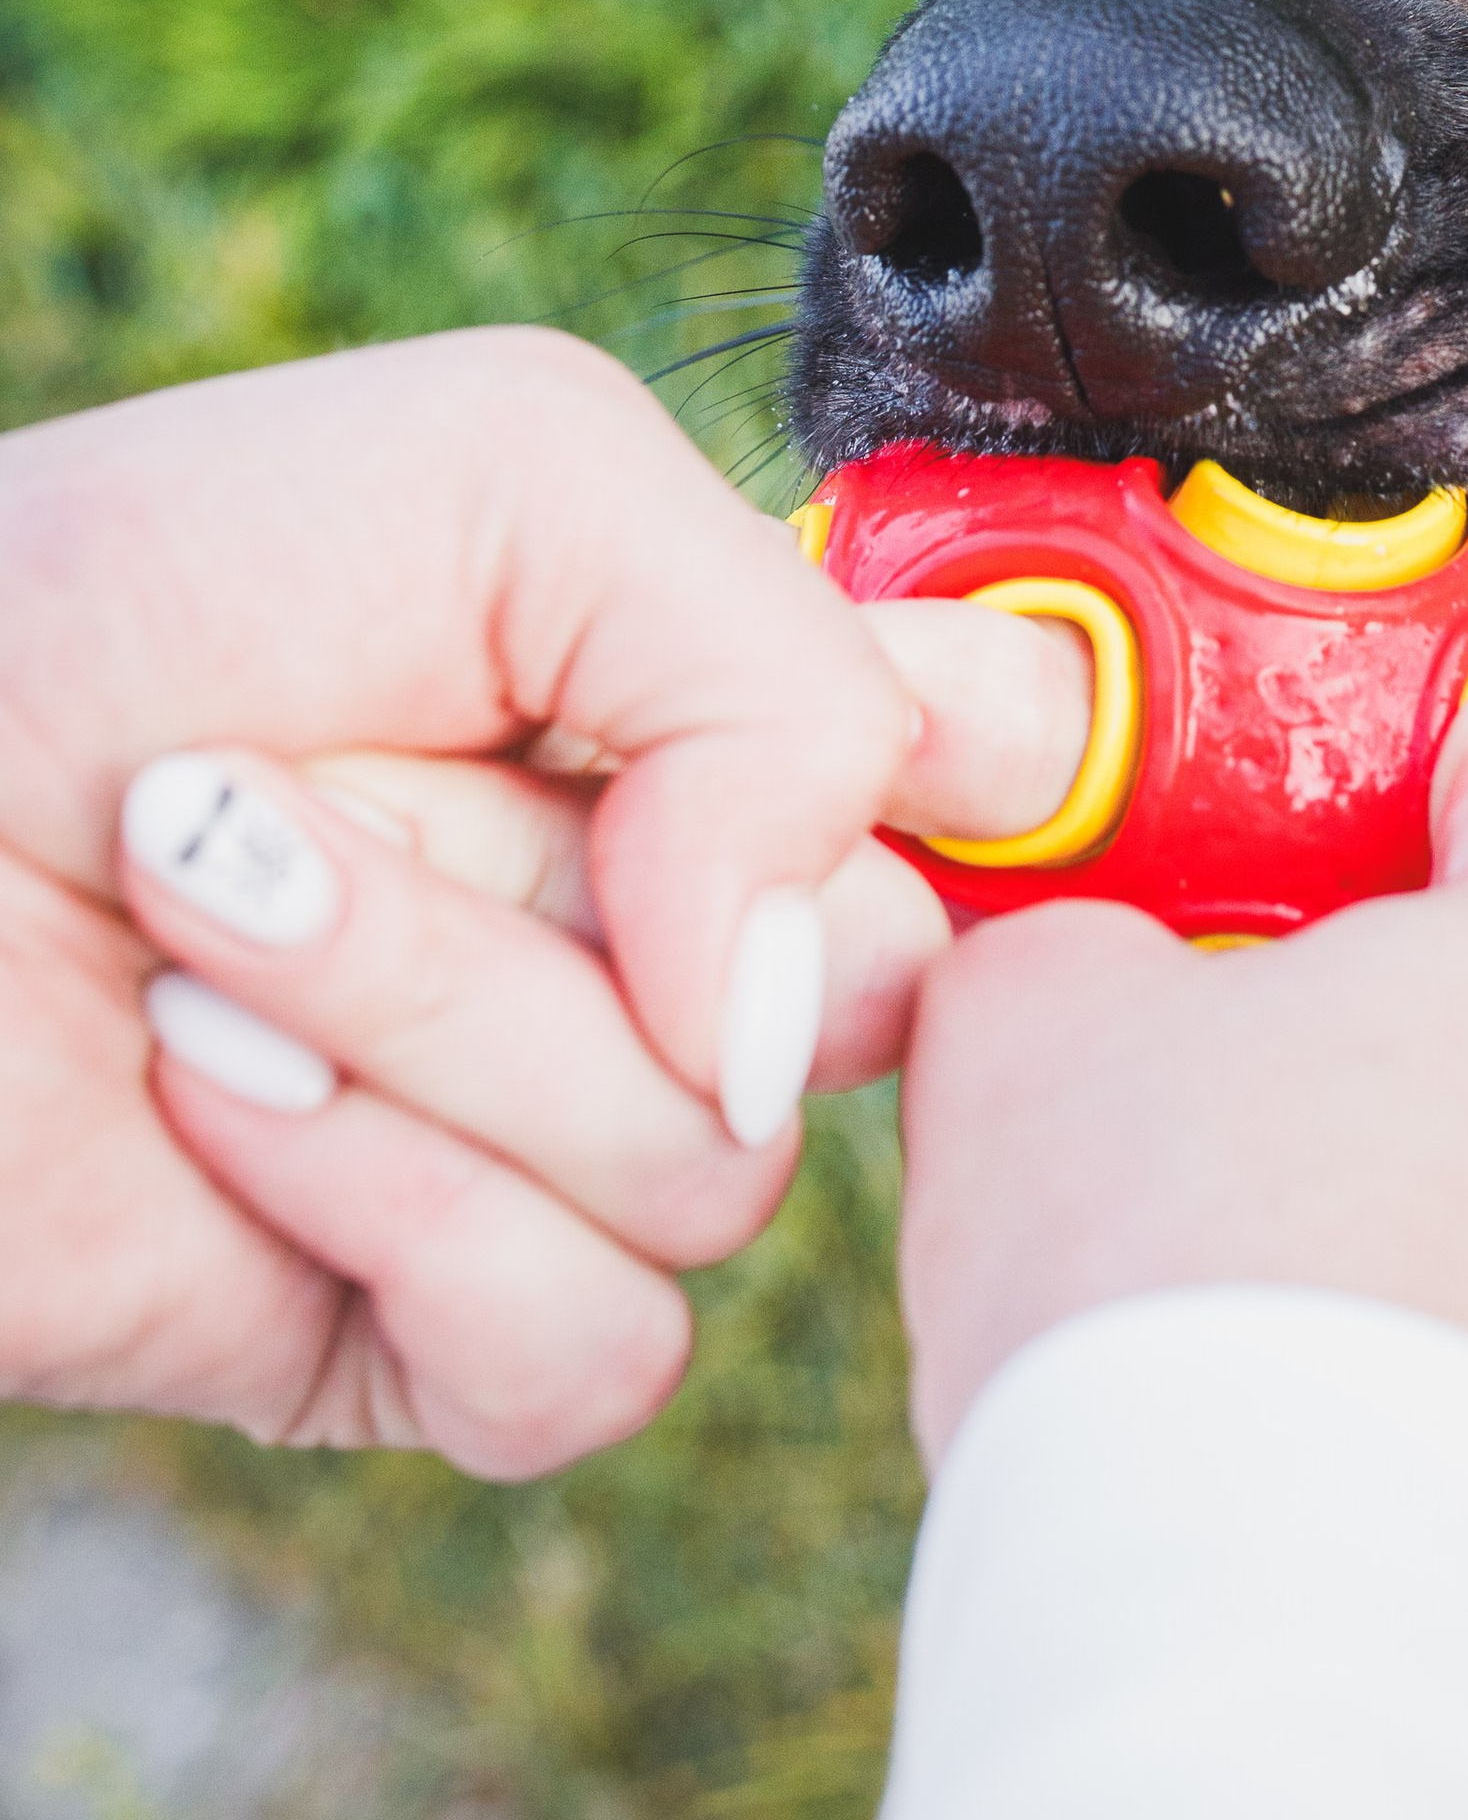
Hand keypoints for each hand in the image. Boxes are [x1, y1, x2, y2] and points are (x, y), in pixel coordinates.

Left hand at [0, 331, 1088, 1474]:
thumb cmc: (111, 597)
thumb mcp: (508, 470)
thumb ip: (779, 669)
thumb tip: (799, 999)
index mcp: (699, 703)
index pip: (995, 758)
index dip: (1004, 769)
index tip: (946, 756)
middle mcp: (660, 928)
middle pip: (897, 985)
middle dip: (638, 886)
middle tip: (394, 789)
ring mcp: (550, 1137)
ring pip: (717, 1172)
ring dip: (433, 1019)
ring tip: (210, 917)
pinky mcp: (424, 1332)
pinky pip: (584, 1350)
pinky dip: (388, 1207)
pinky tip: (215, 1098)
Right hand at [896, 672, 1467, 1632]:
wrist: (1308, 1703)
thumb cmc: (1214, 1302)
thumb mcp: (1043, 1014)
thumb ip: (1077, 932)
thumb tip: (1076, 968)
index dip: (1345, 797)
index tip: (1248, 859)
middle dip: (1412, 1007)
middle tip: (1228, 1068)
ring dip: (1458, 1191)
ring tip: (1264, 1274)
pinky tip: (1336, 1427)